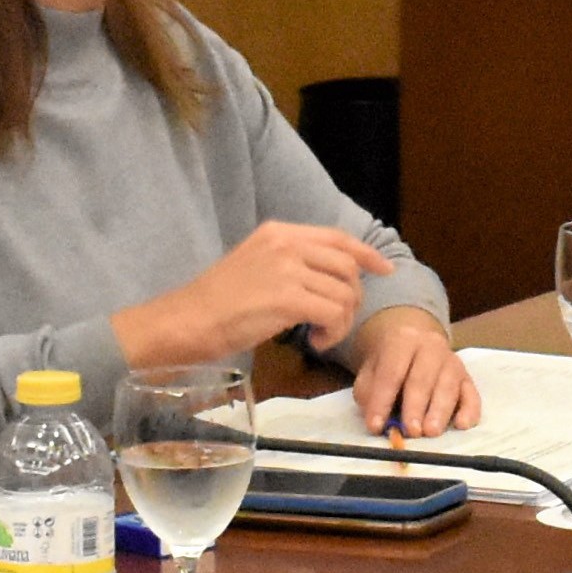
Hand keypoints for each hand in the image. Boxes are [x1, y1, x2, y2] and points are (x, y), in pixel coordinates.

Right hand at [117, 222, 397, 369]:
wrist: (187, 320)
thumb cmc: (216, 302)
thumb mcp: (255, 264)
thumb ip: (290, 262)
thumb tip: (332, 275)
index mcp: (278, 232)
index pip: (337, 237)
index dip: (366, 253)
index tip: (384, 269)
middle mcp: (285, 243)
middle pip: (347, 266)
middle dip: (352, 296)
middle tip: (336, 320)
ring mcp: (287, 268)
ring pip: (344, 292)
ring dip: (341, 320)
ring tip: (319, 335)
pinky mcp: (287, 298)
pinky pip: (333, 313)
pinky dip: (332, 332)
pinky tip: (313, 340)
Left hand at [351, 307, 480, 437]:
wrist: (413, 344)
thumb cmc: (389, 363)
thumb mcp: (370, 371)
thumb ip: (370, 393)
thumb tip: (378, 422)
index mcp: (403, 340)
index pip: (391, 372)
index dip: (382, 400)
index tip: (375, 426)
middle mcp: (431, 346)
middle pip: (423, 378)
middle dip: (416, 406)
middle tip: (410, 431)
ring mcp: (452, 362)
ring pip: (448, 386)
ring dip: (440, 411)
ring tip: (430, 432)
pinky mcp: (467, 378)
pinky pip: (472, 394)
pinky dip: (469, 410)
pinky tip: (461, 425)